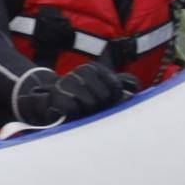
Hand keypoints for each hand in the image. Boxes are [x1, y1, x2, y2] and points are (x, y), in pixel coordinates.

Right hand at [10, 63, 128, 127]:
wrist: (49, 103)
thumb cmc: (81, 99)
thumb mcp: (100, 89)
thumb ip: (119, 87)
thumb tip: (135, 88)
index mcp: (94, 68)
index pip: (116, 86)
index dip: (115, 99)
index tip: (106, 102)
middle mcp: (81, 71)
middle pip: (105, 96)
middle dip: (102, 107)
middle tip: (91, 109)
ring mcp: (68, 82)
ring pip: (92, 104)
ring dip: (89, 113)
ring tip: (81, 111)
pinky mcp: (58, 96)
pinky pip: (76, 110)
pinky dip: (76, 116)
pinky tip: (72, 113)